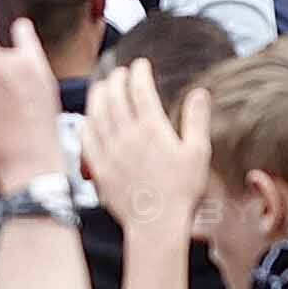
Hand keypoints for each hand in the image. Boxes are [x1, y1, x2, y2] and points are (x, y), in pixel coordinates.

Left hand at [79, 58, 211, 237]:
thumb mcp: (198, 152)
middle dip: (117, 80)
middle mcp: (127, 136)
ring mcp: (110, 153)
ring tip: (102, 87)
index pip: (140, 90)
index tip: (141, 64)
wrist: (156, 224)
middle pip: (115, 97)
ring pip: (98, 115)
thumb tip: (200, 92)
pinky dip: (87, 123)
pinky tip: (89, 119)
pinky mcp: (100, 169)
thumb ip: (197, 119)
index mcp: (152, 129)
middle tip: (121, 72)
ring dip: (99, 96)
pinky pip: (87, 140)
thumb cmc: (182, 190)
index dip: (139, 73)